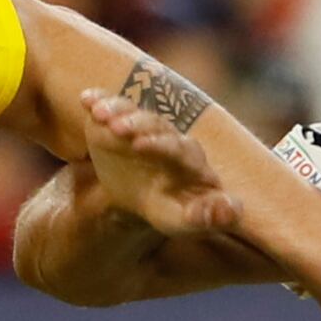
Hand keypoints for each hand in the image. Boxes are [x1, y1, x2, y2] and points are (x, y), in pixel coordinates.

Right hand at [79, 86, 241, 239]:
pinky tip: (86, 99)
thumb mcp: (181, 221)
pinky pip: (111, 107)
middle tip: (118, 129)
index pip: (179, 147)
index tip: (139, 145)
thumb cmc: (168, 210)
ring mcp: (143, 126)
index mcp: (188, 159)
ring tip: (100, 116)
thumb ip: (206, 217)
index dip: (161, 144)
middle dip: (138, 125)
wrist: (136, 199)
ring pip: (134, 113)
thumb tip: (234, 210)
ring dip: (118, 111)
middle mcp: (168, 136)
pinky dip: (99, 101)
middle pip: (156, 125)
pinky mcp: (120, 121)